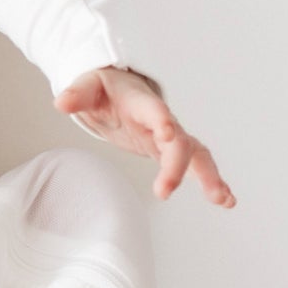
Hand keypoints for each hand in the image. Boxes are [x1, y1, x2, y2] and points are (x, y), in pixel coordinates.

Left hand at [55, 66, 234, 206]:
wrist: (117, 90)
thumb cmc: (103, 89)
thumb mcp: (87, 87)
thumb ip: (77, 94)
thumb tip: (61, 103)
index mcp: (141, 102)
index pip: (154, 110)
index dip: (162, 120)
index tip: (168, 134)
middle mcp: (162, 120)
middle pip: (179, 141)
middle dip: (176, 165)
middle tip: (165, 191)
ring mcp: (170, 136)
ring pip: (196, 154)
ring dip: (209, 176)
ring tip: (222, 199)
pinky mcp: (170, 150)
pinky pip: (196, 165)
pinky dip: (212, 181)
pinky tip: (226, 201)